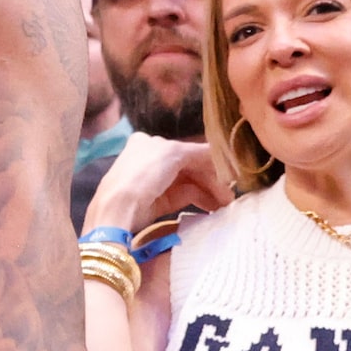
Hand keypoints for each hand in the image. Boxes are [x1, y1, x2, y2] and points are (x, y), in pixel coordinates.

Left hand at [86, 131, 232, 231]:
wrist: (118, 207)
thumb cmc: (143, 172)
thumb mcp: (173, 153)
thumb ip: (200, 152)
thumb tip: (221, 154)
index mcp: (149, 142)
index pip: (187, 150)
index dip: (210, 160)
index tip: (231, 172)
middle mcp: (151, 160)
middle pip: (189, 168)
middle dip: (212, 180)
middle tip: (230, 195)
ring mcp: (153, 182)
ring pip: (188, 183)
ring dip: (208, 192)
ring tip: (225, 205)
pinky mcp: (155, 202)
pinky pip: (182, 197)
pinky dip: (198, 200)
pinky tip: (212, 206)